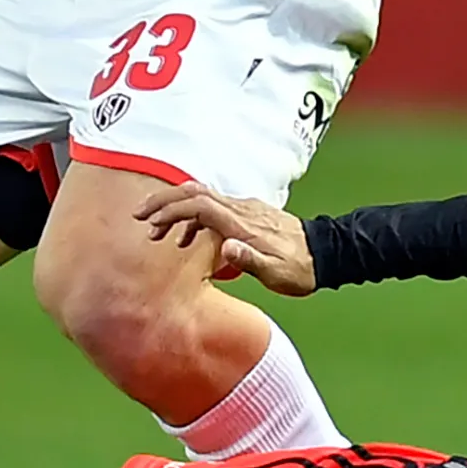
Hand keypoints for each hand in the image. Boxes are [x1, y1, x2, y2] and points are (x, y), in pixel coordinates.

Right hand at [135, 182, 316, 295]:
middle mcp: (241, 211)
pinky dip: (192, 217)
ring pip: (202, 199)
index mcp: (242, 225)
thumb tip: (226, 249)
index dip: (172, 211)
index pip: (200, 206)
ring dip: (176, 210)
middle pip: (195, 193)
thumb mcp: (276, 274)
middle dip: (164, 201)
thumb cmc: (299, 269)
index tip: (151, 224)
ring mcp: (245, 209)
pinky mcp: (248, 214)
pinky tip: (188, 239)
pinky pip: (213, 208)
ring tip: (157, 233)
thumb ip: (250, 261)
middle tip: (140, 216)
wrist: (326, 253)